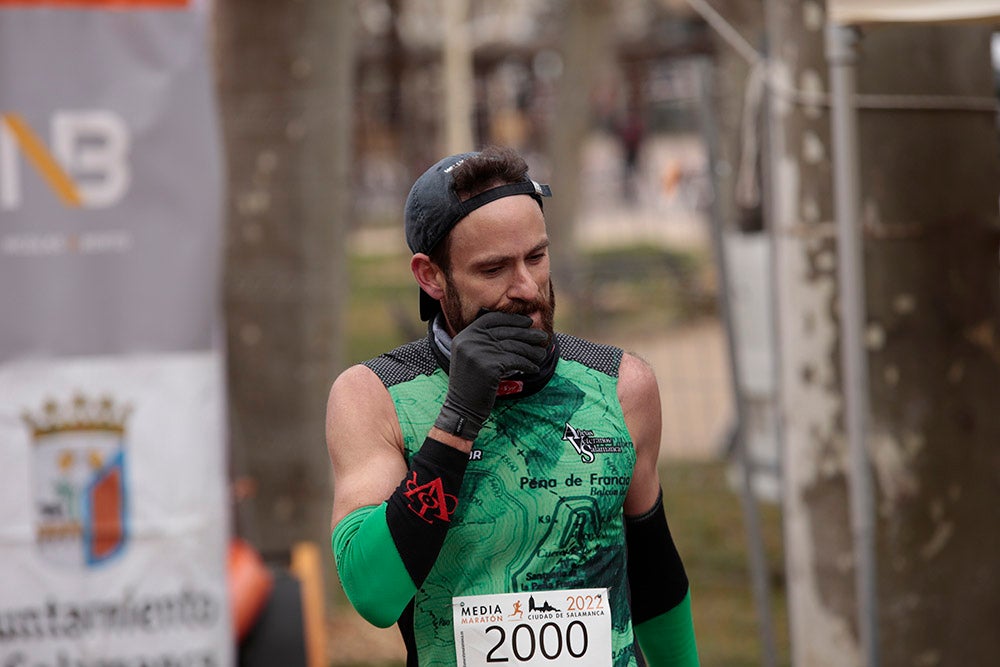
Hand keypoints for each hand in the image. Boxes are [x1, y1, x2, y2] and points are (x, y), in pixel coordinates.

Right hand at [434, 311, 548, 440]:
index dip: (512, 319)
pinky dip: (527, 364)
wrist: (462, 408)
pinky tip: (534, 368)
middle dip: (527, 334)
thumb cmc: (472, 383)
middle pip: (505, 331)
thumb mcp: (472, 356)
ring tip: (542, 354)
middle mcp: (470, 341)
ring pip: (513, 346)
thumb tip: (518, 328)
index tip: (528, 322)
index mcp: (465, 335)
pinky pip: (515, 360)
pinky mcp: (489, 366)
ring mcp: (479, 353)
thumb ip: (486, 341)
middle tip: (543, 337)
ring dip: (531, 350)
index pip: (492, 319)